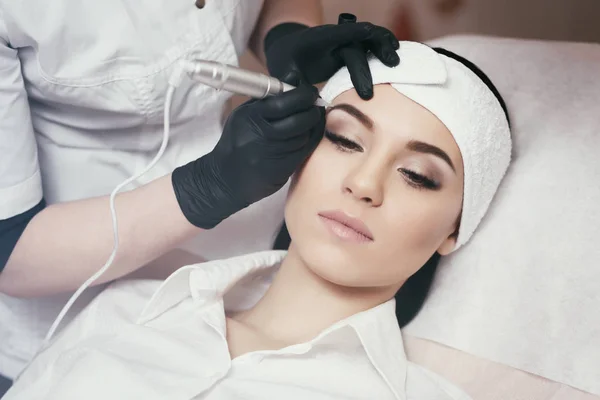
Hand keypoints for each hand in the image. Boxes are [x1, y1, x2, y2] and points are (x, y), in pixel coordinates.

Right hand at [172, 85, 324, 228]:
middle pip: (297, 119)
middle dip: (312, 110)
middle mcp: (261, 135)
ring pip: (304, 135)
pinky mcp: (283, 167)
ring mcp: (273, 153)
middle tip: (316, 104)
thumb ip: (269, 96)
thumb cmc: (236, 142)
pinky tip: (310, 132)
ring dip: (313, 125)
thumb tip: (294, 77)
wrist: (225, 178)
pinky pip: (305, 149)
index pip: (283, 102)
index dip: (302, 95)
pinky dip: (311, 138)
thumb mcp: (244, 115)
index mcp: (250, 117)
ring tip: (313, 118)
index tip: (310, 91)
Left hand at [264, 15, 399, 99]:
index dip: (352, 31)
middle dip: (363, 68)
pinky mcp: (352, 49)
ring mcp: (345, 42)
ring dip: (382, 46)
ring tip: (395, 60)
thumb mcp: (283, 70)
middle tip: (367, 94)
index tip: (368, 32)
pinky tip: (395, 53)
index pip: (335, 34)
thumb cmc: (285, 62)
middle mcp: (334, 37)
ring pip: (368, 39)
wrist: (290, 51)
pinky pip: (370, 45)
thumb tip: (301, 91)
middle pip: (355, 45)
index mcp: (316, 39)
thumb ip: (291, 80)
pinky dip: (382, 47)